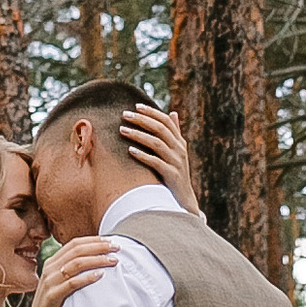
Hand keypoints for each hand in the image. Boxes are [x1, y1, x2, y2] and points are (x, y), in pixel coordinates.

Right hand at [23, 230, 121, 306]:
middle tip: (117, 248)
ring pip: (76, 263)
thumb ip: (72, 272)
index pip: (74, 244)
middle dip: (99, 247)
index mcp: (52, 263)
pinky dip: (87, 277)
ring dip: (97, 259)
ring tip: (113, 260)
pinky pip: (71, 283)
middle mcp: (49, 269)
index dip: (93, 240)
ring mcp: (49, 282)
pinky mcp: (51, 296)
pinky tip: (100, 275)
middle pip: (76, 250)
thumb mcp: (61, 285)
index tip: (111, 241)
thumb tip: (96, 262)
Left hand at [120, 100, 198, 216]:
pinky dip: (143, 155)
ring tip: (122, 130)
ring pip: (157, 143)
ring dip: (138, 135)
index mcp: (180, 142)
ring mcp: (176, 162)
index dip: (152, 112)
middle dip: (142, 120)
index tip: (136, 106)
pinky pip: (155, 162)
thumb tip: (172, 112)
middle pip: (160, 129)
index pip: (166, 121)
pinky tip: (130, 151)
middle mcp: (179, 150)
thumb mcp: (177, 152)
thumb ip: (174, 134)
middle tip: (124, 115)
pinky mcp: (171, 175)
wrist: (183, 200)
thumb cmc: (175, 174)